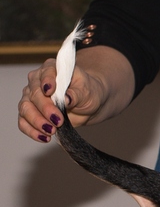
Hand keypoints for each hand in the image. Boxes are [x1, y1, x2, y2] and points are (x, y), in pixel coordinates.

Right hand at [17, 46, 133, 142]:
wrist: (88, 104)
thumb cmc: (88, 92)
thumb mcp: (88, 91)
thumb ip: (77, 93)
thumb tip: (66, 99)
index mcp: (52, 69)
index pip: (45, 73)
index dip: (46, 82)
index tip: (50, 91)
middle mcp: (37, 81)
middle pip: (34, 94)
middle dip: (45, 109)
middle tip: (58, 120)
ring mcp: (32, 97)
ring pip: (25, 108)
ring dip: (37, 121)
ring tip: (51, 131)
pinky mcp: (31, 113)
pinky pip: (24, 122)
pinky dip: (31, 131)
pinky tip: (44, 137)